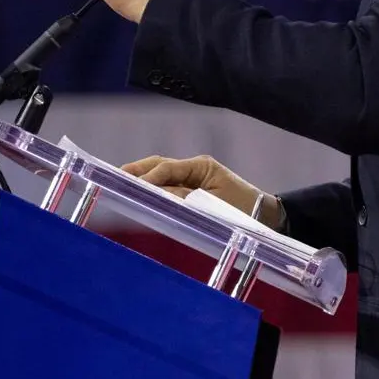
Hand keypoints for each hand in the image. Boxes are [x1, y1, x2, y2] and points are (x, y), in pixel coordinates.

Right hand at [123, 154, 285, 231]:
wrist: (265, 215)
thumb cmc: (244, 211)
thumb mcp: (214, 206)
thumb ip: (185, 200)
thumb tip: (158, 195)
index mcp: (202, 166)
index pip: (167, 168)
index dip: (148, 178)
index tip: (131, 186)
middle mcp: (195, 167)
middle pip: (159, 164)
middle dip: (136, 171)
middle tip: (113, 178)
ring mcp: (193, 175)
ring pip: (160, 171)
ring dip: (141, 177)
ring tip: (118, 184)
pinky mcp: (192, 186)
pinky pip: (167, 183)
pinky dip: (152, 186)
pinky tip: (137, 193)